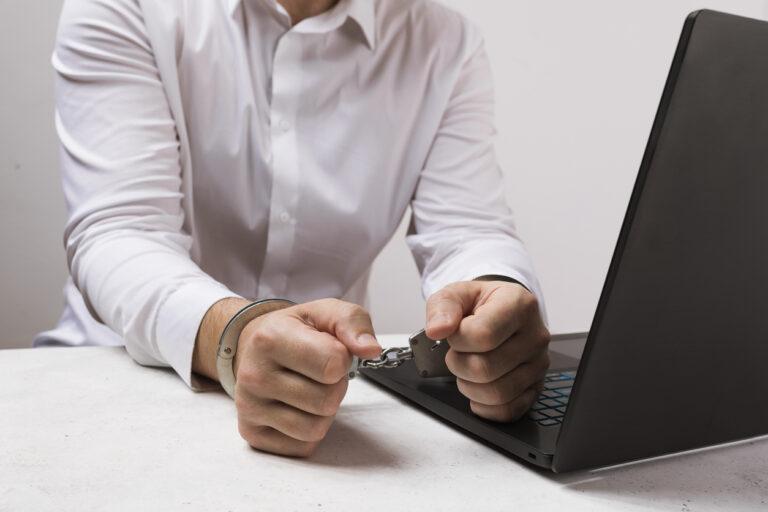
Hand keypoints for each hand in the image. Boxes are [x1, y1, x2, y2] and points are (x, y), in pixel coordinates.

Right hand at [233, 299, 380, 456]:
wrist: (254, 347)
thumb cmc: (295, 331)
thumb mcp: (325, 312)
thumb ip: (353, 323)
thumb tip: (370, 350)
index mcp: (270, 339)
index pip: (333, 364)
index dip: (342, 358)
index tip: (329, 349)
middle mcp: (253, 375)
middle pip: (327, 400)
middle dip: (334, 386)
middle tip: (318, 371)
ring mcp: (250, 408)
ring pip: (315, 428)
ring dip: (323, 411)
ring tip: (307, 387)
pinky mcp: (253, 434)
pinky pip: (303, 446)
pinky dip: (309, 429)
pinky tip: (296, 406)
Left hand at [425, 280, 549, 421]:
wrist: (503, 311)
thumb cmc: (481, 304)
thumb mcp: (457, 293)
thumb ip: (443, 307)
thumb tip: (437, 330)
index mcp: (518, 305)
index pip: (483, 334)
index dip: (457, 339)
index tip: (454, 333)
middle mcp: (535, 335)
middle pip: (486, 368)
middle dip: (458, 364)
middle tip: (457, 353)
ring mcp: (538, 364)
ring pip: (497, 393)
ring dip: (469, 387)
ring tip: (467, 369)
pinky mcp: (536, 387)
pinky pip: (510, 410)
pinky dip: (486, 407)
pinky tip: (477, 390)